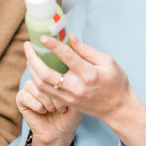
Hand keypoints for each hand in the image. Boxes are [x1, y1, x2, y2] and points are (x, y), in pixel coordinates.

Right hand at [19, 42, 80, 145]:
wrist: (61, 134)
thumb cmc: (73, 113)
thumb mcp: (81, 92)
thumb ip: (77, 73)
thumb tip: (73, 41)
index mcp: (53, 75)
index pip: (50, 58)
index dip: (49, 50)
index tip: (51, 50)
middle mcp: (39, 79)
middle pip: (39, 68)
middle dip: (45, 73)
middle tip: (59, 91)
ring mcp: (29, 90)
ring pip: (36, 85)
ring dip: (48, 98)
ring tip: (58, 109)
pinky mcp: (22, 101)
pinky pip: (27, 96)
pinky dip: (38, 105)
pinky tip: (45, 111)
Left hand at [28, 33, 145, 145]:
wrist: (118, 109)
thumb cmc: (116, 83)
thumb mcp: (107, 61)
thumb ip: (86, 50)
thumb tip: (69, 37)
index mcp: (89, 74)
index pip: (67, 57)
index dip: (53, 45)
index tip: (42, 37)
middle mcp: (76, 87)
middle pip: (46, 74)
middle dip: (32, 58)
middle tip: (27, 45)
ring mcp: (69, 97)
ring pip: (41, 84)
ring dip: (31, 69)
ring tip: (29, 55)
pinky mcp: (65, 102)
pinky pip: (45, 91)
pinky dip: (36, 79)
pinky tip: (34, 68)